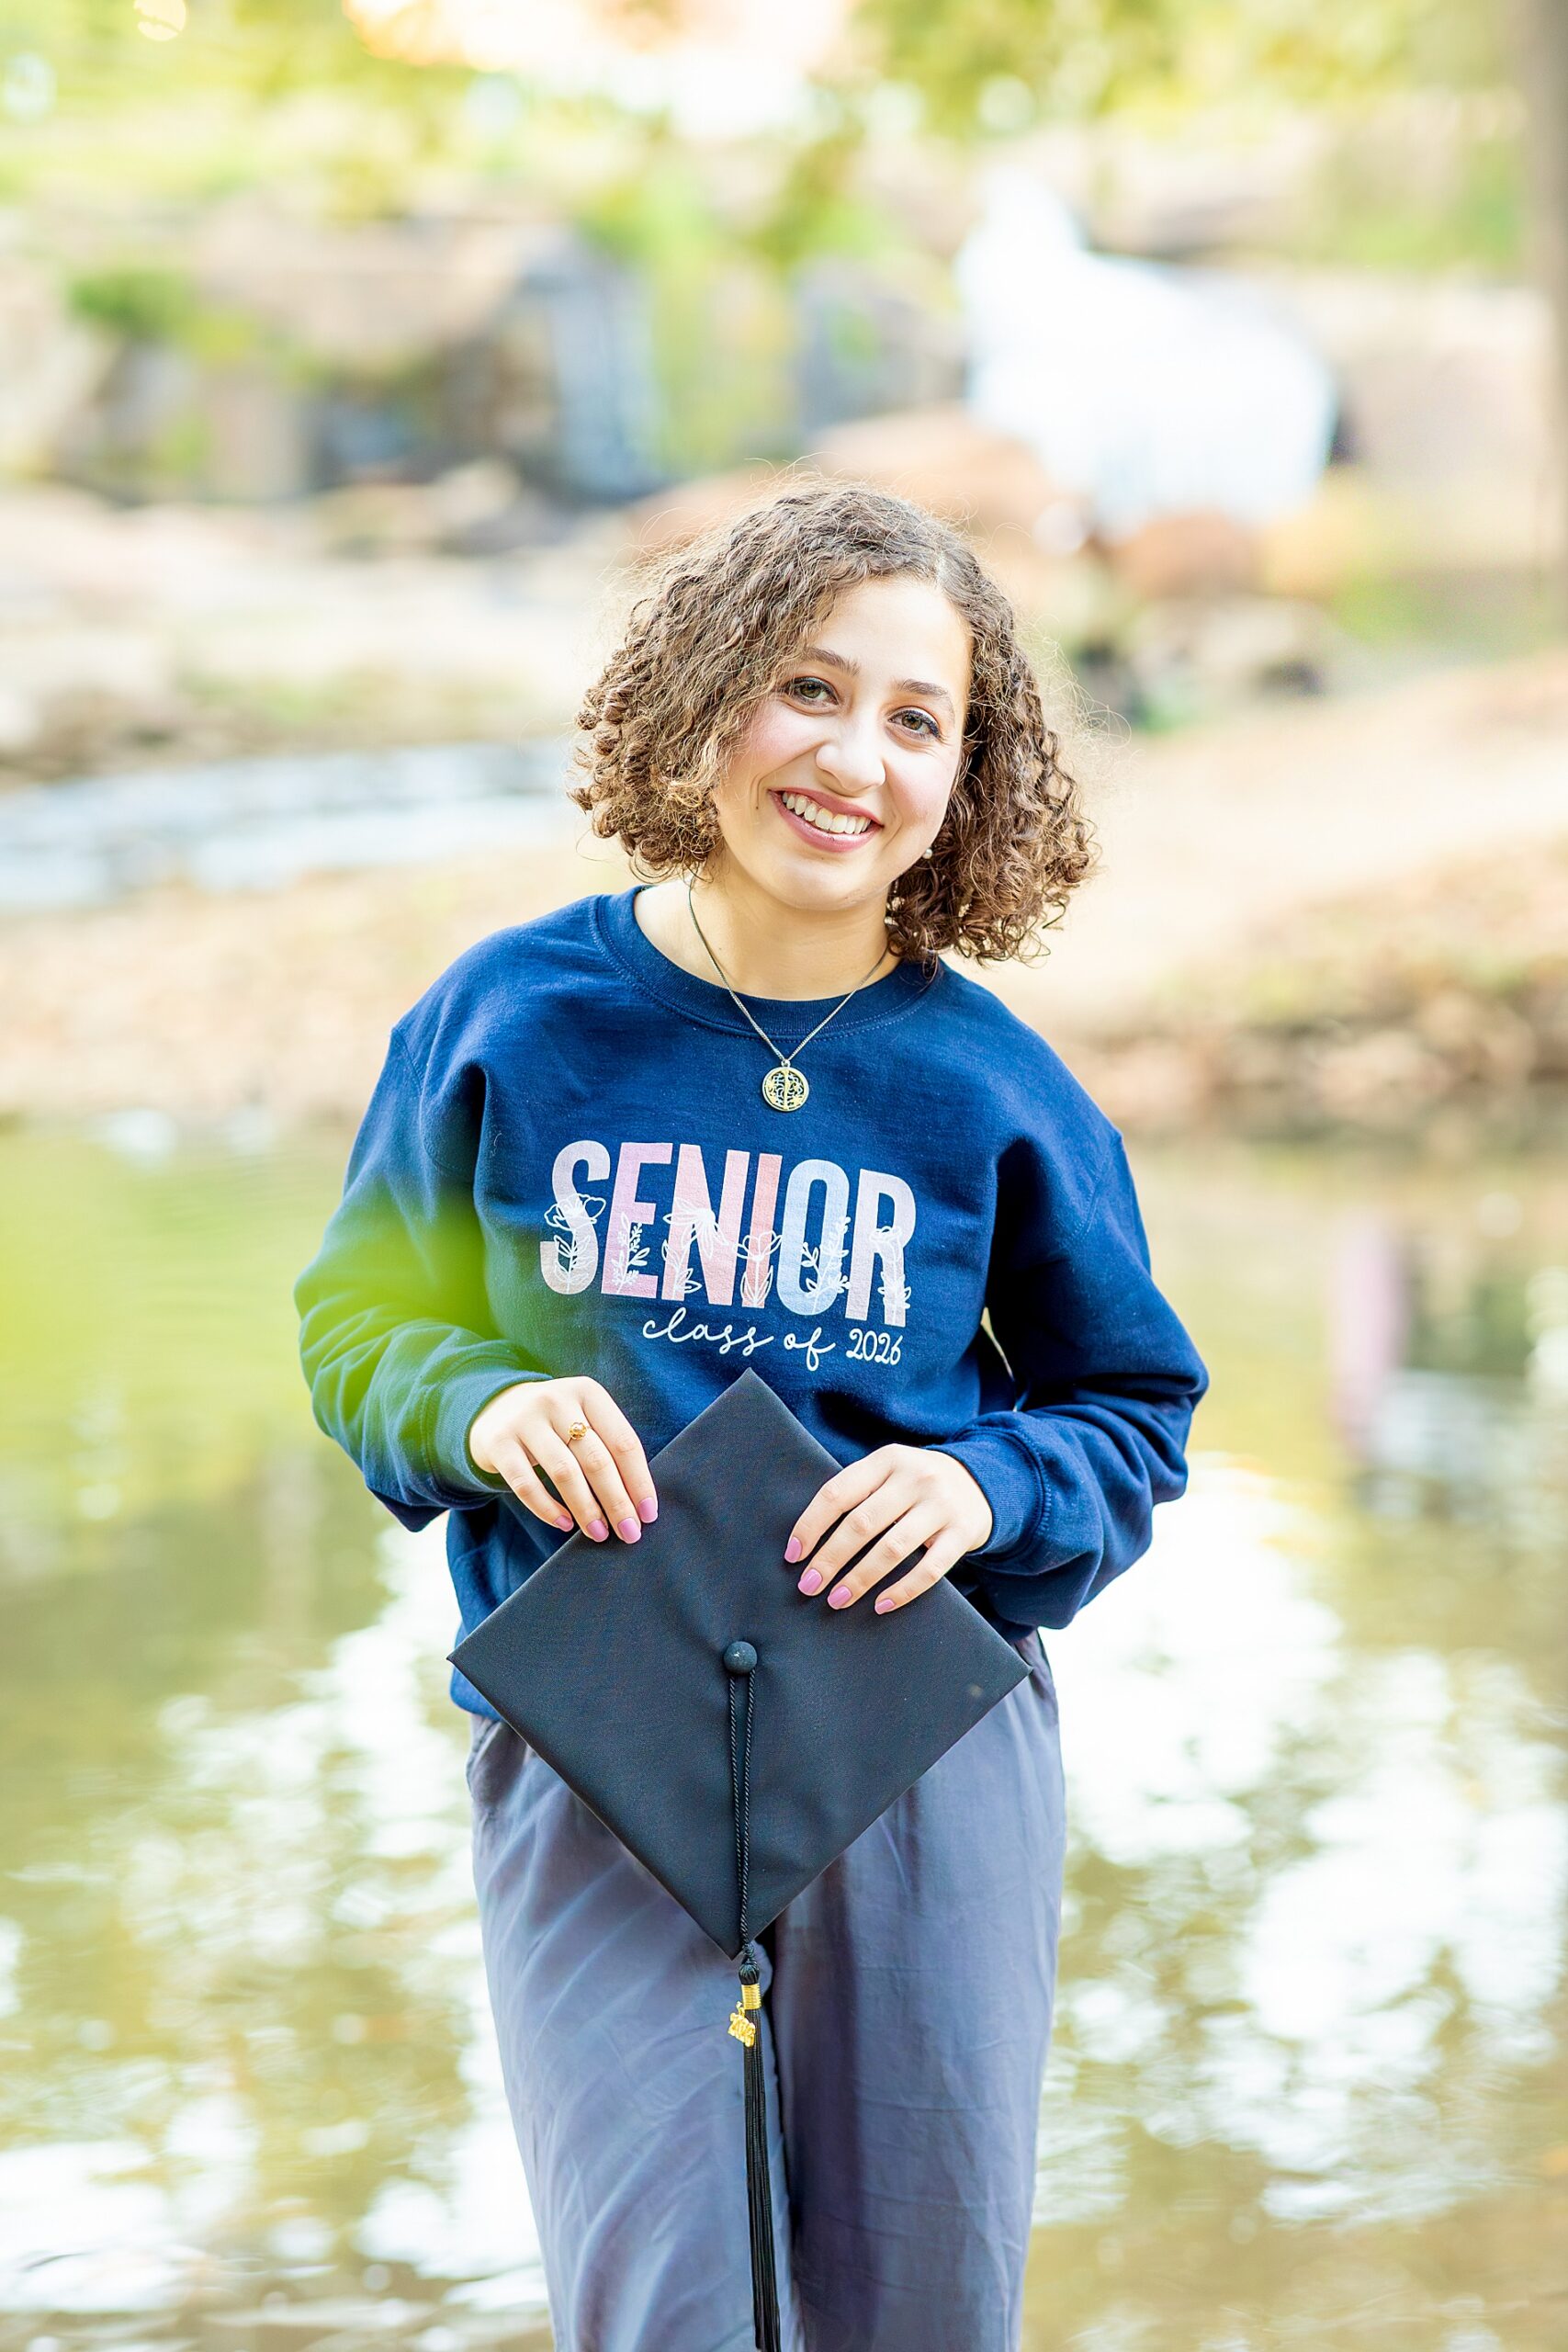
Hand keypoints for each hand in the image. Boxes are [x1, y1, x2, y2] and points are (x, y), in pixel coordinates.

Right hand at [467, 1376, 657, 1544]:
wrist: (495, 1408)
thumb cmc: (556, 1423)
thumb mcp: (583, 1417)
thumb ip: (607, 1447)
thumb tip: (637, 1502)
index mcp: (588, 1393)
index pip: (623, 1441)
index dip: (639, 1481)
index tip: (649, 1514)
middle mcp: (556, 1401)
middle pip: (596, 1460)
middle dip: (617, 1502)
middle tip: (629, 1532)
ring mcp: (524, 1420)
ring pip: (564, 1473)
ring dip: (586, 1509)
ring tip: (599, 1533)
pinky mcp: (499, 1444)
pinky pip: (526, 1484)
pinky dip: (548, 1509)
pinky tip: (565, 1523)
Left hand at [784, 1445, 993, 1614]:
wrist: (982, 1482)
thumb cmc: (916, 1484)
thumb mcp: (889, 1471)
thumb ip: (858, 1491)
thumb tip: (808, 1539)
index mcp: (887, 1460)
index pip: (838, 1493)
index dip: (811, 1526)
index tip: (794, 1555)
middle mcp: (915, 1478)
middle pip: (862, 1524)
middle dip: (830, 1559)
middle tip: (809, 1586)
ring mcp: (942, 1506)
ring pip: (892, 1549)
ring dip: (859, 1579)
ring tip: (837, 1599)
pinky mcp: (963, 1533)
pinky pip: (930, 1569)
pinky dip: (903, 1591)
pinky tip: (881, 1605)